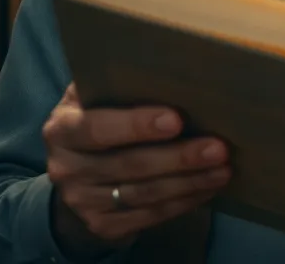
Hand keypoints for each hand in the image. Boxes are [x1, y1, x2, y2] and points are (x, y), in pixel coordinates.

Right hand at [42, 84, 230, 256]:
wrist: (76, 170)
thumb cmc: (99, 115)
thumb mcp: (94, 94)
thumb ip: (119, 82)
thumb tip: (171, 60)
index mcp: (62, 128)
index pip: (97, 128)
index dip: (135, 125)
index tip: (177, 119)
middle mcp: (66, 167)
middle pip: (129, 164)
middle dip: (178, 156)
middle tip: (218, 147)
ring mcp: (81, 201)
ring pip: (144, 194)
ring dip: (189, 182)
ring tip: (223, 168)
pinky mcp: (102, 225)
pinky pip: (149, 216)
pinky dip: (183, 202)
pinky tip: (207, 187)